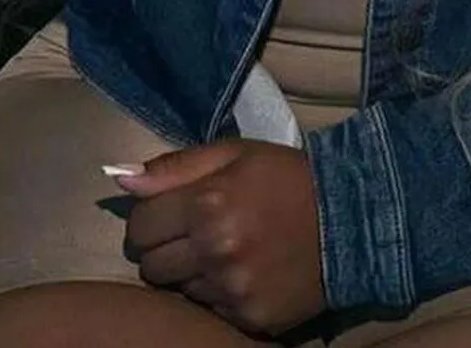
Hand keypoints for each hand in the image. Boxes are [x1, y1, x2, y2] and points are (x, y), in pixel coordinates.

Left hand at [114, 140, 326, 335]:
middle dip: (162, 248)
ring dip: (189, 272)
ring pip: (177, 291)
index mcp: (206, 204)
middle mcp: (214, 251)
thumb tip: (121, 179)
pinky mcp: (249, 318)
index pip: (139, 227)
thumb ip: (174, 166)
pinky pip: (209, 311)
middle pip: (149, 265)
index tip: (167, 213)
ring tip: (220, 250)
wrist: (349, 217)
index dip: (148, 219)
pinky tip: (241, 271)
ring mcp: (231, 290)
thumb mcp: (233, 153)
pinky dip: (217, 293)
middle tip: (190, 233)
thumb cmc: (285, 176)